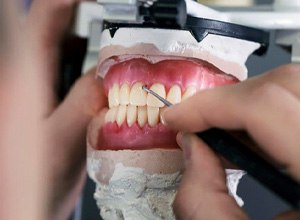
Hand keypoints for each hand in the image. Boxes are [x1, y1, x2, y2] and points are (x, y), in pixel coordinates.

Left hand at [0, 0, 105, 219]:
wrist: (13, 203)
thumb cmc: (24, 180)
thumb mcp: (61, 141)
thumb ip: (87, 102)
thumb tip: (112, 74)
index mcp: (23, 77)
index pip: (47, 15)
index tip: (102, 0)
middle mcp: (23, 75)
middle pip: (54, 27)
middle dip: (86, 19)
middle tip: (115, 25)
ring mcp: (29, 85)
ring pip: (59, 49)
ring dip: (87, 46)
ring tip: (112, 54)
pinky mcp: (38, 97)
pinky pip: (62, 70)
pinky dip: (83, 68)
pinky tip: (98, 81)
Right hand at [162, 64, 299, 219]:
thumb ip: (202, 201)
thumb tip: (191, 147)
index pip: (266, 108)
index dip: (211, 106)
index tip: (178, 117)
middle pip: (285, 87)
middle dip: (227, 101)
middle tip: (195, 123)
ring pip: (293, 89)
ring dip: (246, 104)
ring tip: (218, 132)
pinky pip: (298, 104)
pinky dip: (265, 112)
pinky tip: (247, 137)